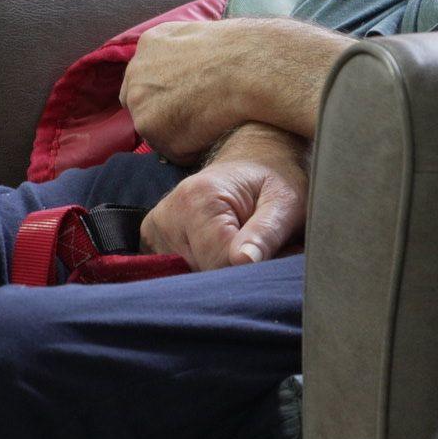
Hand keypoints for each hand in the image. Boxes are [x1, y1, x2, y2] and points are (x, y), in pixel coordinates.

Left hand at [120, 17, 351, 164]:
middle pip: (142, 104)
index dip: (166, 94)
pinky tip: (215, 135)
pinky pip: (173, 151)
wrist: (249, 66)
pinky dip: (192, 150)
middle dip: (166, 114)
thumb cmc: (246, 52)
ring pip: (157, 130)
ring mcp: (140, 100)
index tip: (188, 102)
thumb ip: (188, 56)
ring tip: (215, 126)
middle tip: (200, 120)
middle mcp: (137, 70)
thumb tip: (197, 73)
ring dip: (181, 133)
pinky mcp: (152, 128)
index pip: (146, 77)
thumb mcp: (209, 37)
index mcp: (152, 43)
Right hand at [140, 123, 307, 270]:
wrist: (254, 163)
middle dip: (236, 270)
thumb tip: (243, 261)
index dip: (252, 268)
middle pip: (203, 272)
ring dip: (220, 269)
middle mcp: (166, 214)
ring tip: (240, 244)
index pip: (220, 262)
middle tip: (260, 248)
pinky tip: (219, 248)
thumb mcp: (285, 203)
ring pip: (192, 275)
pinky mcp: (152, 240)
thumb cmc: (274, 182)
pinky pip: (179, 270)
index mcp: (198, 198)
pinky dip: (203, 267)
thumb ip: (266, 233)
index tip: (273, 255)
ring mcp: (155, 229)